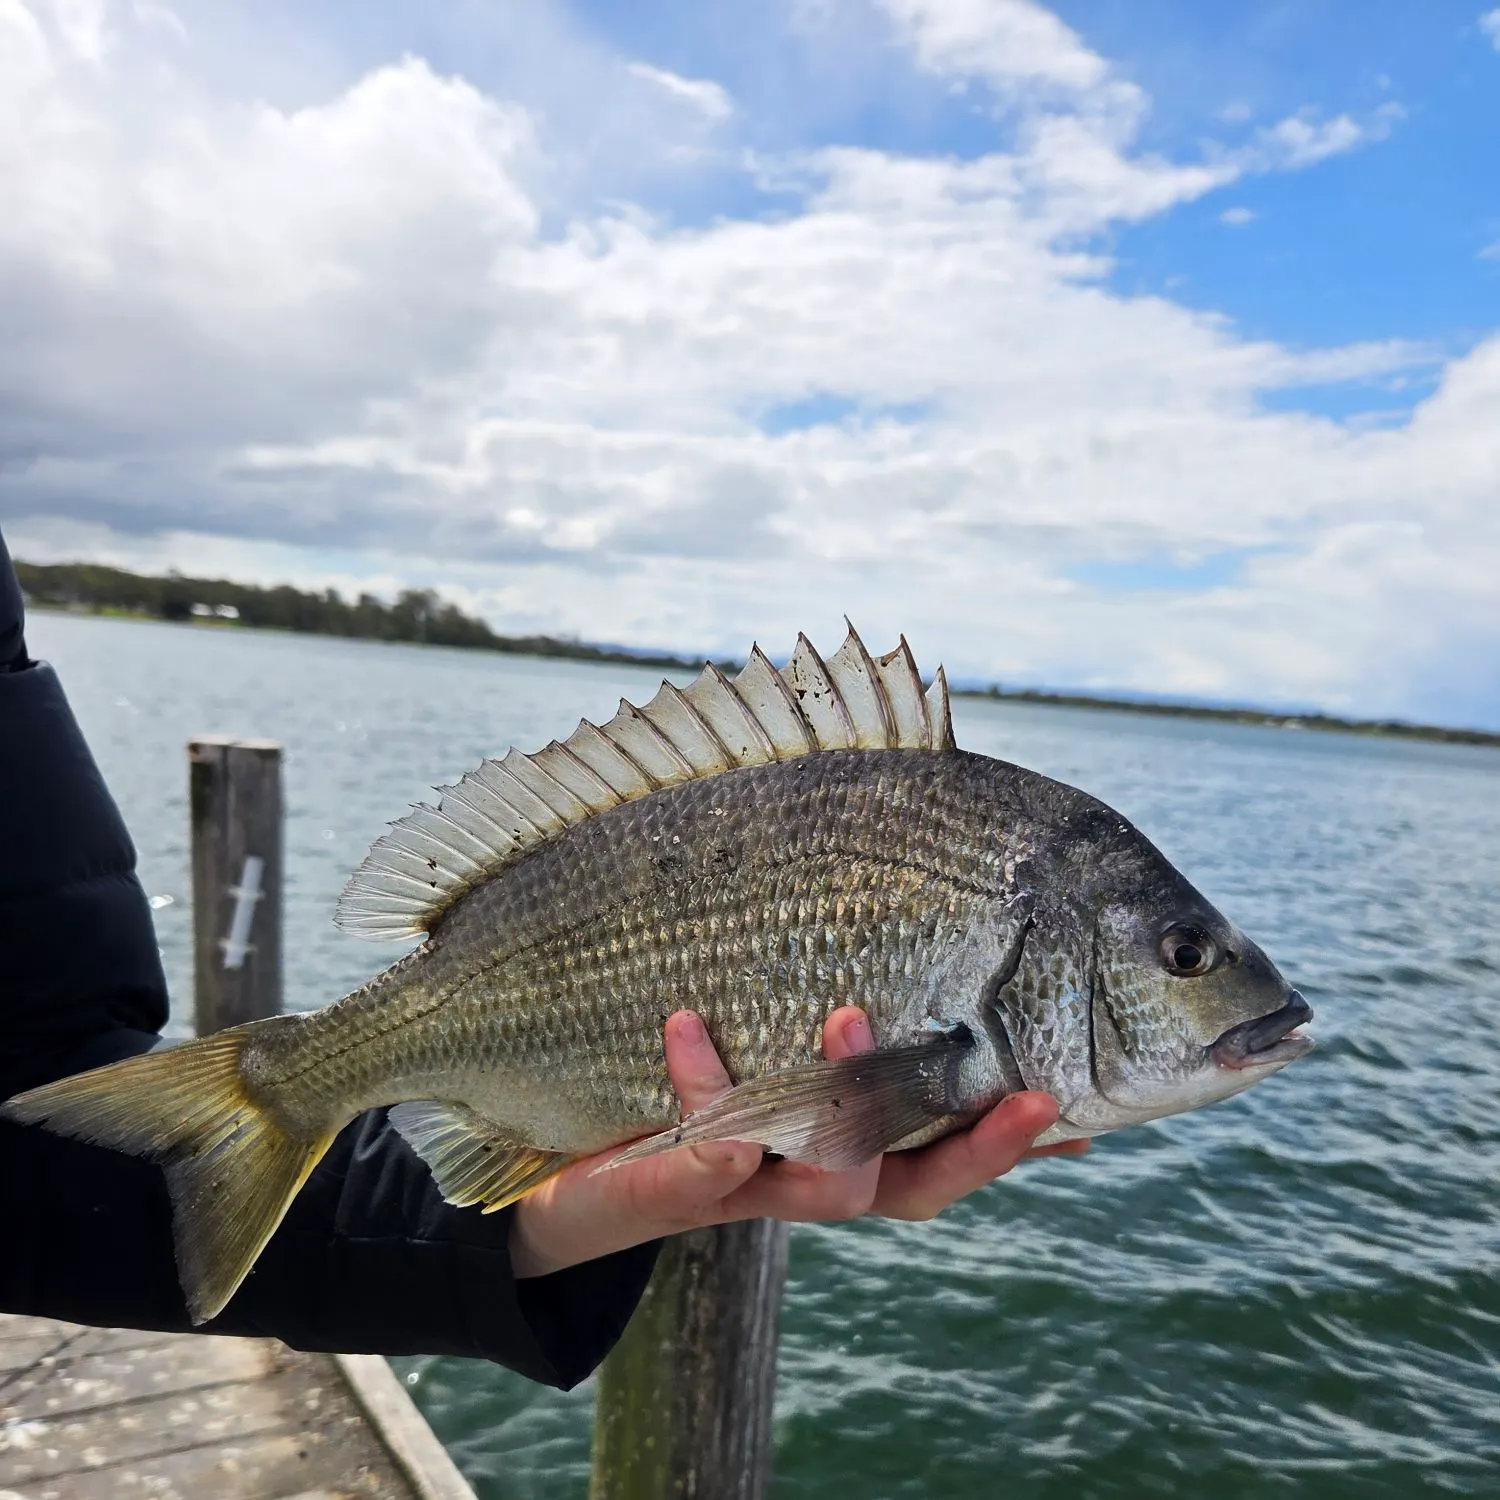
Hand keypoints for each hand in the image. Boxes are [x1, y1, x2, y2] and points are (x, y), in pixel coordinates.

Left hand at [509, 1007, 1086, 1277]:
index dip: (1013, 1144)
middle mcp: (804, 1184)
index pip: (945, 1159)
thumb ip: (828, 1034)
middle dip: (973, 1143)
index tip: (1080, 1108)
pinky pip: (687, 1153)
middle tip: (1035, 1093)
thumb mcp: (760, 1060)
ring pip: (817, 1177)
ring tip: (849, 1016)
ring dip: (844, 1099)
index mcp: (839, 1157)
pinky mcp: (662, 1188)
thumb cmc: (681, 1106)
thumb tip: (899, 954)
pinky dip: (699, 1094)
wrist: (565, 1191)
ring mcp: (741, 1189)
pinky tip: (690, 1029)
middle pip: (908, 1185)